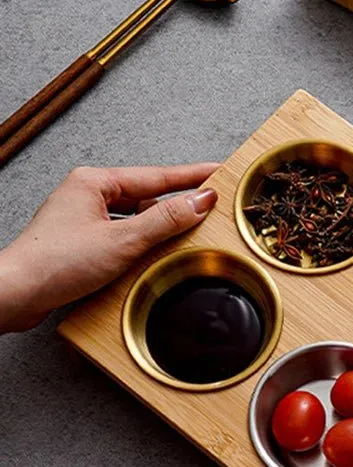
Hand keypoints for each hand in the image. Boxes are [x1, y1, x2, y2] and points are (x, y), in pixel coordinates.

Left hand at [0, 163, 218, 331]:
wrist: (14, 295)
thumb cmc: (54, 264)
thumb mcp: (123, 240)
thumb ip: (166, 220)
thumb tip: (200, 202)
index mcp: (94, 181)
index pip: (156, 175)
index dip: (192, 176)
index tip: (218, 172)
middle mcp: (87, 194)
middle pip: (147, 195)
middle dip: (177, 203)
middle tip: (209, 205)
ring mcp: (83, 217)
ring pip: (135, 216)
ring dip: (159, 226)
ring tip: (187, 231)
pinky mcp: (82, 241)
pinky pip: (123, 233)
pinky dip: (142, 240)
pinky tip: (155, 251)